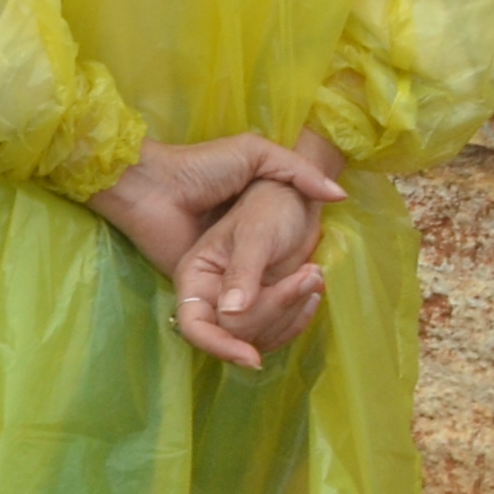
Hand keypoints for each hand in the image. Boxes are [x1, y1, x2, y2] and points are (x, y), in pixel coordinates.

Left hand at [84, 131, 340, 306]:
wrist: (152, 182)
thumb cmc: (201, 167)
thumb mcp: (255, 155)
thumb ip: (298, 172)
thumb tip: (341, 197)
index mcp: (254, 240)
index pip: (288, 275)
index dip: (303, 284)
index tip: (314, 279)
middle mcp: (236, 266)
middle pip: (272, 305)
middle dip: (290, 305)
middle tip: (307, 283)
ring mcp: (215, 284)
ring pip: (251, 322)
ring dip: (274, 321)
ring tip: (295, 298)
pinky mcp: (193, 297)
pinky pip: (220, 329)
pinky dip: (238, 337)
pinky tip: (262, 324)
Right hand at [171, 179, 328, 369]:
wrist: (295, 201)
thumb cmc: (269, 208)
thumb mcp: (256, 236)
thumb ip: (243, 273)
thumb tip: (231, 313)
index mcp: (195, 276)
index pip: (194, 326)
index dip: (219, 345)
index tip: (252, 357)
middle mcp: (211, 296)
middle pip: (234, 332)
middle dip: (275, 309)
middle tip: (308, 277)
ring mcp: (238, 305)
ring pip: (259, 336)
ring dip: (292, 311)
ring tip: (314, 275)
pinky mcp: (263, 309)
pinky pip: (277, 332)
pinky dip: (299, 317)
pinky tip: (314, 288)